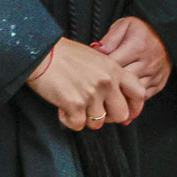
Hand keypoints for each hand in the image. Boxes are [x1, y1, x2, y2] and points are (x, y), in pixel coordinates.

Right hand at [26, 37, 149, 130]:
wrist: (37, 51)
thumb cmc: (61, 54)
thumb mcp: (93, 58)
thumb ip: (108, 75)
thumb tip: (114, 96)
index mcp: (113, 69)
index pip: (139, 93)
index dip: (136, 107)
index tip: (127, 114)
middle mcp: (106, 82)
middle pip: (121, 114)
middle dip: (107, 117)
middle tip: (93, 110)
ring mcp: (91, 93)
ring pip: (98, 123)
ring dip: (84, 118)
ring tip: (72, 104)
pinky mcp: (74, 104)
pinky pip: (78, 125)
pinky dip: (68, 120)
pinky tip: (61, 107)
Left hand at [94, 15, 170, 100]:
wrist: (168, 36)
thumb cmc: (142, 30)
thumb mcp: (124, 26)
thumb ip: (109, 39)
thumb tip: (96, 50)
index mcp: (137, 47)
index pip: (112, 64)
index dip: (98, 68)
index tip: (89, 70)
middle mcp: (148, 63)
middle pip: (122, 81)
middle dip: (107, 84)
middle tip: (94, 85)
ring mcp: (155, 75)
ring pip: (132, 92)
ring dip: (119, 94)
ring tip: (106, 94)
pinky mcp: (159, 84)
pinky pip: (143, 97)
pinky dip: (131, 98)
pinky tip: (121, 97)